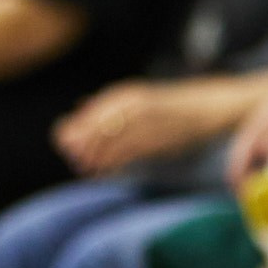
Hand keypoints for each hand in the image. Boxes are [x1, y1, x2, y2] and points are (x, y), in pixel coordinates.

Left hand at [57, 82, 188, 176]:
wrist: (204, 107)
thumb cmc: (166, 106)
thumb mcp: (134, 98)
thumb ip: (107, 106)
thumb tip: (80, 108)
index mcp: (123, 96)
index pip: (90, 114)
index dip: (74, 130)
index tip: (64, 143)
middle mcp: (131, 106)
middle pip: (98, 129)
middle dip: (82, 146)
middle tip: (73, 160)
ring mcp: (145, 123)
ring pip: (111, 143)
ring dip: (95, 158)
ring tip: (84, 168)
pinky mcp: (157, 140)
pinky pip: (128, 154)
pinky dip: (113, 164)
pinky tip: (102, 172)